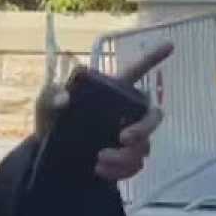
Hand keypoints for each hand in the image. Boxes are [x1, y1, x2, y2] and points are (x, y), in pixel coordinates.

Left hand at [34, 41, 173, 182]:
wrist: (50, 158)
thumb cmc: (52, 122)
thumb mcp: (45, 106)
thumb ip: (50, 96)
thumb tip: (64, 98)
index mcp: (111, 92)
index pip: (136, 71)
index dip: (153, 57)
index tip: (170, 44)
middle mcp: (127, 112)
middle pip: (154, 115)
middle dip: (144, 128)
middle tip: (124, 139)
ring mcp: (130, 137)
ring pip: (145, 146)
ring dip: (124, 157)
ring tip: (98, 160)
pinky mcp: (128, 160)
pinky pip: (137, 166)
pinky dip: (121, 171)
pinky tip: (101, 170)